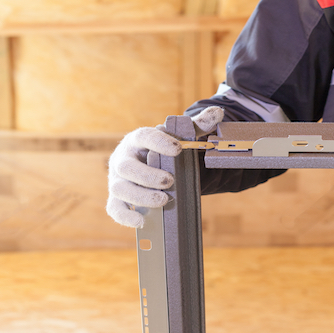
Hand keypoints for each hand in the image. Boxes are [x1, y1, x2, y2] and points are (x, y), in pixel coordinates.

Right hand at [106, 106, 223, 227]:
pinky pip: (114, 208)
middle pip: (126, 167)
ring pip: (120, 189)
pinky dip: (125, 216)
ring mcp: (117, 180)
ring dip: (141, 196)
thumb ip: (197, 125)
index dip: (158, 142)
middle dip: (147, 175)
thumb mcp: (179, 137)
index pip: (143, 136)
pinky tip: (142, 220)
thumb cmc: (163, 150)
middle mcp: (123, 159)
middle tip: (170, 181)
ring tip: (164, 200)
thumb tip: (219, 112)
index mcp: (137, 140)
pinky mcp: (117, 198)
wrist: (148, 164)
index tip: (177, 149)